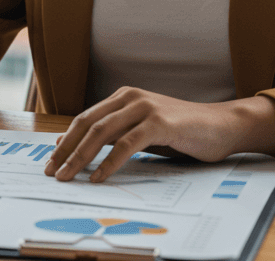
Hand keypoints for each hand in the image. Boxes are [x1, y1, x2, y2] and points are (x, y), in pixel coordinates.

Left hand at [42, 89, 274, 181]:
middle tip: (52, 172)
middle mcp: (131, 97)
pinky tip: (99, 177)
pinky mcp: (160, 123)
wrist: (223, 126)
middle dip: (66, 150)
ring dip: (80, 157)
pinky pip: (126, 144)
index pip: (85, 118)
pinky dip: (109, 162)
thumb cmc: (183, 130)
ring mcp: (145, 108)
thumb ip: (116, 134)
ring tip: (68, 176)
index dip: (65, 140)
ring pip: (102, 133)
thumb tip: (76, 147)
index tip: (51, 161)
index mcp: (123, 96)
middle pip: (88, 124)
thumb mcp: (143, 130)